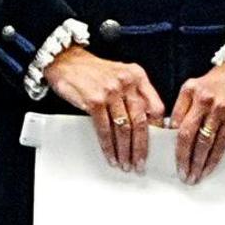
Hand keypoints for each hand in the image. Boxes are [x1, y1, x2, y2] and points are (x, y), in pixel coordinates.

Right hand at [47, 50, 166, 172]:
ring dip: (124, 151)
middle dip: (141, 147)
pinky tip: (110, 155)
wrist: (66, 61)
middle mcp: (126, 82)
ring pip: (124, 128)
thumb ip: (134, 94)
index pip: (156, 107)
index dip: (157, 129)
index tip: (156, 145)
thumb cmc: (93, 71)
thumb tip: (145, 124)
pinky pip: (104, 129)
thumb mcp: (121, 75)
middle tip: (139, 163)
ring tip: (125, 163)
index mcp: (137, 76)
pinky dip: (108, 146)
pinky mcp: (94, 101)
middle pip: (141, 121)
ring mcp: (110, 91)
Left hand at [165, 62, 224, 183]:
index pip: (174, 121)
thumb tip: (174, 132)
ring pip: (203, 142)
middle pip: (186, 134)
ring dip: (197, 163)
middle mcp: (202, 99)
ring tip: (194, 175)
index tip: (167, 156)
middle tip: (181, 173)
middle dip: (182, 158)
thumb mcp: (198, 86)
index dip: (169, 142)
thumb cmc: (223, 80)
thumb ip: (186, 106)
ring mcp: (219, 108)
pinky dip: (213, 159)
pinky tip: (209, 167)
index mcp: (189, 90)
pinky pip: (221, 143)